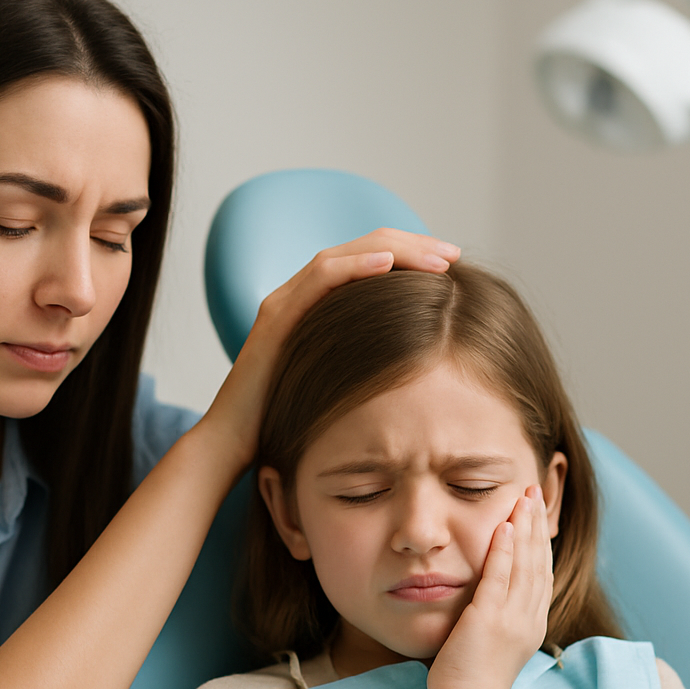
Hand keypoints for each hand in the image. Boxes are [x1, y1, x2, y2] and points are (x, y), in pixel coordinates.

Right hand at [197, 229, 459, 462]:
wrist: (234, 444)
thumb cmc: (289, 422)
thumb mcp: (343, 384)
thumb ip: (369, 363)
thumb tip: (422, 365)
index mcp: (319, 306)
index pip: (370, 261)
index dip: (413, 256)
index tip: (454, 265)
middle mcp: (300, 295)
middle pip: (362, 248)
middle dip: (414, 244)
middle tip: (456, 252)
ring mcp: (285, 301)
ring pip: (344, 254)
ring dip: (396, 250)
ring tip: (438, 258)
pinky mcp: (276, 316)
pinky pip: (319, 277)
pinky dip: (356, 266)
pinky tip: (389, 265)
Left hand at [427, 486, 552, 688]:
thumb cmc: (475, 680)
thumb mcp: (498, 643)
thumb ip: (502, 617)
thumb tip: (496, 600)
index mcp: (532, 621)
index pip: (541, 572)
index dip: (539, 540)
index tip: (535, 513)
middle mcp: (528, 616)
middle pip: (538, 560)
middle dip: (536, 523)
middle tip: (533, 490)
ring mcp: (511, 617)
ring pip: (524, 563)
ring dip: (524, 526)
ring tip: (522, 496)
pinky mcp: (489, 619)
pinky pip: (499, 577)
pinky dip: (504, 550)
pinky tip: (504, 526)